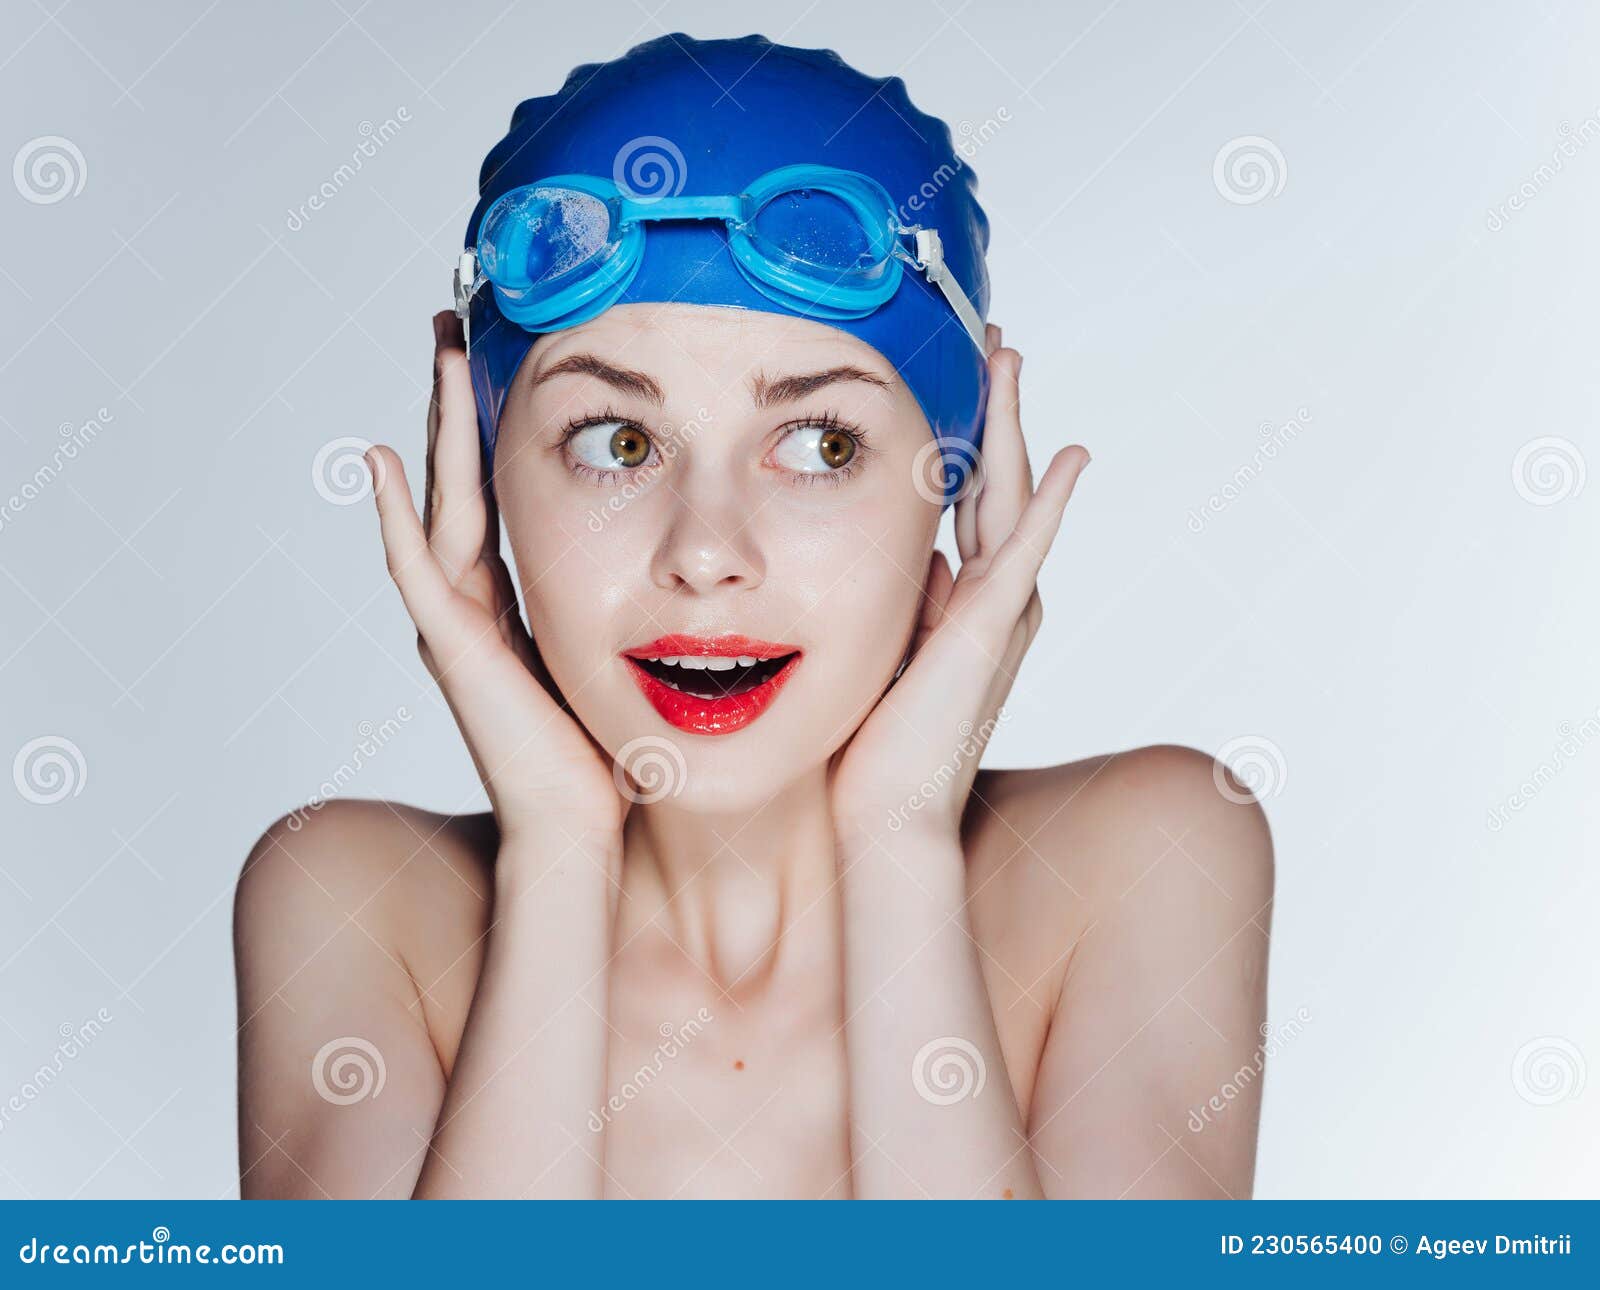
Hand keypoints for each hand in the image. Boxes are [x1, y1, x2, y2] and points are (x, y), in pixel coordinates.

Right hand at [366, 311, 627, 844]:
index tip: (504, 358)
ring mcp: (454, 625)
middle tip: (457, 325)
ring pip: (439, 504)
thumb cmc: (609, 757)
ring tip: (438, 354)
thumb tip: (699, 570)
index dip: (494, 427)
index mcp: (513, 602)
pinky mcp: (451, 650)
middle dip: (460, 403)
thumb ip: (637, 609)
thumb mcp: (624, 658)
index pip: (497, 493)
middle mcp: (474, 604)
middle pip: (461, 480)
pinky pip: (415, 570)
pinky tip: (379, 461)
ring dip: (437, 428)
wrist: (581, 830)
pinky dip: (394, 516)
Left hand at [828, 324, 1089, 841]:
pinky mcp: (990, 629)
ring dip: (1013, 426)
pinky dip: (1052, 502)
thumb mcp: (882, 644)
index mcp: (964, 599)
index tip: (957, 380)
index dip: (967, 436)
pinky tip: (1073, 457)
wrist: (884, 814)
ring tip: (1010, 360)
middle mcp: (993, 598)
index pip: (969, 499)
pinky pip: (1025, 551)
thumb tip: (916, 552)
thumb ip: (904, 596)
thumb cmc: (874, 742)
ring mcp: (999, 611)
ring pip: (1012, 496)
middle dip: (993, 410)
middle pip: (998, 481)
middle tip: (992, 342)